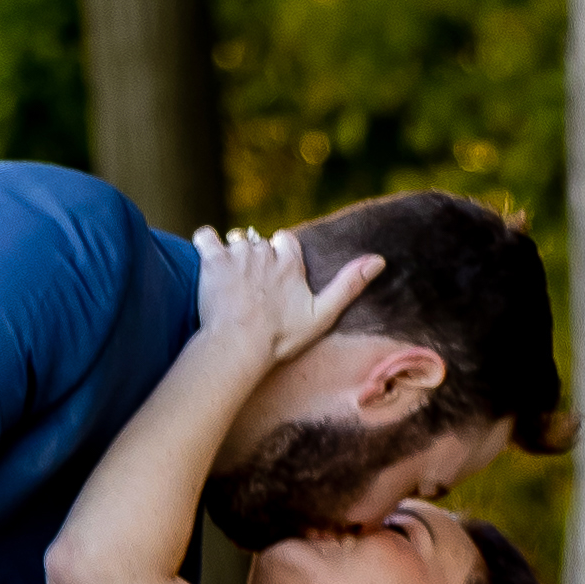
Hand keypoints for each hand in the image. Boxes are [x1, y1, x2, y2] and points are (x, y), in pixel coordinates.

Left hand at [186, 226, 379, 377]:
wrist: (240, 346)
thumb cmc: (282, 337)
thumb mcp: (323, 314)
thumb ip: (349, 284)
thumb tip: (379, 259)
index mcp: (290, 262)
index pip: (285, 240)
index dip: (279, 255)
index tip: (275, 276)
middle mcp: (265, 252)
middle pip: (258, 242)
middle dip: (255, 259)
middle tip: (252, 289)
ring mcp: (237, 254)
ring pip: (234, 241)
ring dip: (232, 255)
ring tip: (231, 283)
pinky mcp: (212, 260)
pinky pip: (205, 236)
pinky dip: (205, 244)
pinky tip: (208, 262)